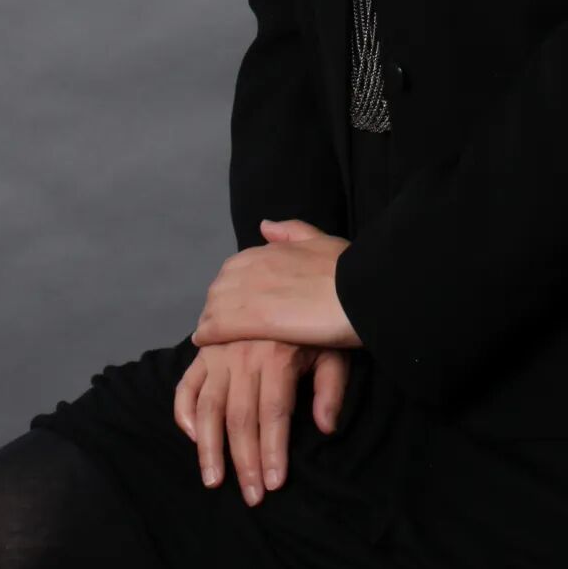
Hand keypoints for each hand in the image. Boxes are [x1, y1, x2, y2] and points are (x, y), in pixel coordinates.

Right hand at [173, 338, 350, 504]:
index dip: (272, 451)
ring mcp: (220, 353)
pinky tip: (193, 437)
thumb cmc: (315, 325)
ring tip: (213, 479)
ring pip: (209, 407)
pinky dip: (184, 412)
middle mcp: (244, 355)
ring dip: (209, 447)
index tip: (273, 484)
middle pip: (241, 418)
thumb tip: (326, 428)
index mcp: (278, 356)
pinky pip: (186, 386)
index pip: (274, 413)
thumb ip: (331, 389)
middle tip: (251, 497)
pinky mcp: (204, 352)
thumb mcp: (333, 350)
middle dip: (245, 461)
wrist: (288, 283)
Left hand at [190, 218, 362, 351]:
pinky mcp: (253, 318)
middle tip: (220, 325)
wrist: (363, 290)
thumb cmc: (350, 270)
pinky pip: (218, 325)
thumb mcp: (321, 240)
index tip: (236, 304)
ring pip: (215, 305)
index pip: (236, 267)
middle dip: (217, 304)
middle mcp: (256, 265)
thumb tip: (265, 225)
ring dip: (210, 319)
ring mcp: (253, 290)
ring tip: (211, 337)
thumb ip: (292, 232)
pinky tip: (204, 342)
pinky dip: (208, 333)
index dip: (233, 287)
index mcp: (272, 248)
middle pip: (221, 285)